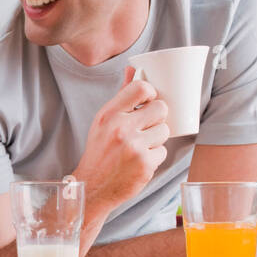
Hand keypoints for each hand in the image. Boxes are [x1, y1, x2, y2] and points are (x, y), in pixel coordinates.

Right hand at [74, 66, 169, 214]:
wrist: (92, 187)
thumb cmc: (99, 152)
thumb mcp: (104, 121)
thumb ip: (122, 96)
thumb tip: (133, 69)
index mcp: (109, 114)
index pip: (142, 88)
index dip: (151, 94)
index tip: (148, 102)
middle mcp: (121, 129)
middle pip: (161, 109)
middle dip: (157, 119)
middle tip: (146, 128)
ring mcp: (134, 147)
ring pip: (164, 131)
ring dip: (157, 139)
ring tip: (140, 147)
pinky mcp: (145, 164)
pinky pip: (163, 152)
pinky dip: (154, 157)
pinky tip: (139, 162)